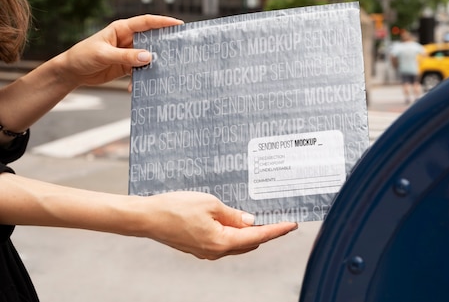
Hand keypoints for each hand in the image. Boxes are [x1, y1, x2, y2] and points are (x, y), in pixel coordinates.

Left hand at [58, 15, 181, 87]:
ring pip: (148, 56)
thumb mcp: (104, 54)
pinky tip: (141, 85)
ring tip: (165, 70)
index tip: (179, 24)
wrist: (71, 72)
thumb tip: (149, 57)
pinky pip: (140, 70)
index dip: (163, 22)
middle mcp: (128, 39)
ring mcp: (128, 53)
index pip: (146, 22)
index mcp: (122, 29)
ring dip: (155, 64)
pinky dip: (142, 77)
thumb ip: (126, 56)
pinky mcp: (127, 66)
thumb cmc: (83, 56)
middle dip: (164, 44)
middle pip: (151, 39)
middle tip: (180, 49)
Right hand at [140, 191, 298, 259]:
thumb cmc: (176, 208)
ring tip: (259, 215)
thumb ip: (234, 214)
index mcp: (222, 242)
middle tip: (278, 216)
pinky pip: (223, 241)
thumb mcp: (211, 204)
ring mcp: (206, 251)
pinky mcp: (198, 246)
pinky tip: (236, 219)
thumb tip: (251, 221)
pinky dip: (234, 232)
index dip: (277, 230)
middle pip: (249, 242)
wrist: (147, 217)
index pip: (258, 236)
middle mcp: (216, 251)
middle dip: (265, 231)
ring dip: (249, 231)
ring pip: (236, 243)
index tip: (291, 224)